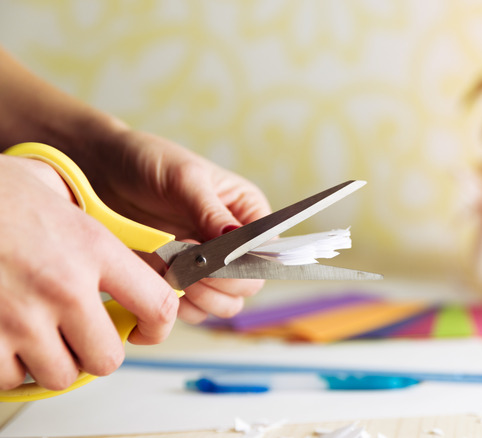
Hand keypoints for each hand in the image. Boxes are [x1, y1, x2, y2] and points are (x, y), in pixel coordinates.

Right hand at [0, 155, 177, 390]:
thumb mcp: (48, 186)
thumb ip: (87, 214)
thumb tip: (112, 229)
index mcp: (92, 247)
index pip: (157, 304)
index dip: (157, 325)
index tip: (144, 327)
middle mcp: (64, 287)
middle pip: (108, 358)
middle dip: (96, 350)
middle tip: (82, 334)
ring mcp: (21, 318)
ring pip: (61, 374)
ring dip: (54, 360)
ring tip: (40, 334)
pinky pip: (11, 378)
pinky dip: (10, 366)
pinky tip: (5, 337)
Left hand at [73, 129, 270, 323]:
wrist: (100, 171)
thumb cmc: (148, 162)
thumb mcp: (184, 178)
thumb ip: (211, 211)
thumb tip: (236, 238)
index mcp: (247, 213)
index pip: (266, 251)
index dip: (247, 261)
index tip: (213, 254)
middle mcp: (233, 243)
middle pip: (248, 285)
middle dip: (219, 280)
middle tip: (187, 261)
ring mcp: (206, 266)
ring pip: (223, 305)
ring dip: (198, 295)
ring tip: (170, 266)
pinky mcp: (179, 281)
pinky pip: (192, 311)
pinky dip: (176, 303)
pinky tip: (157, 275)